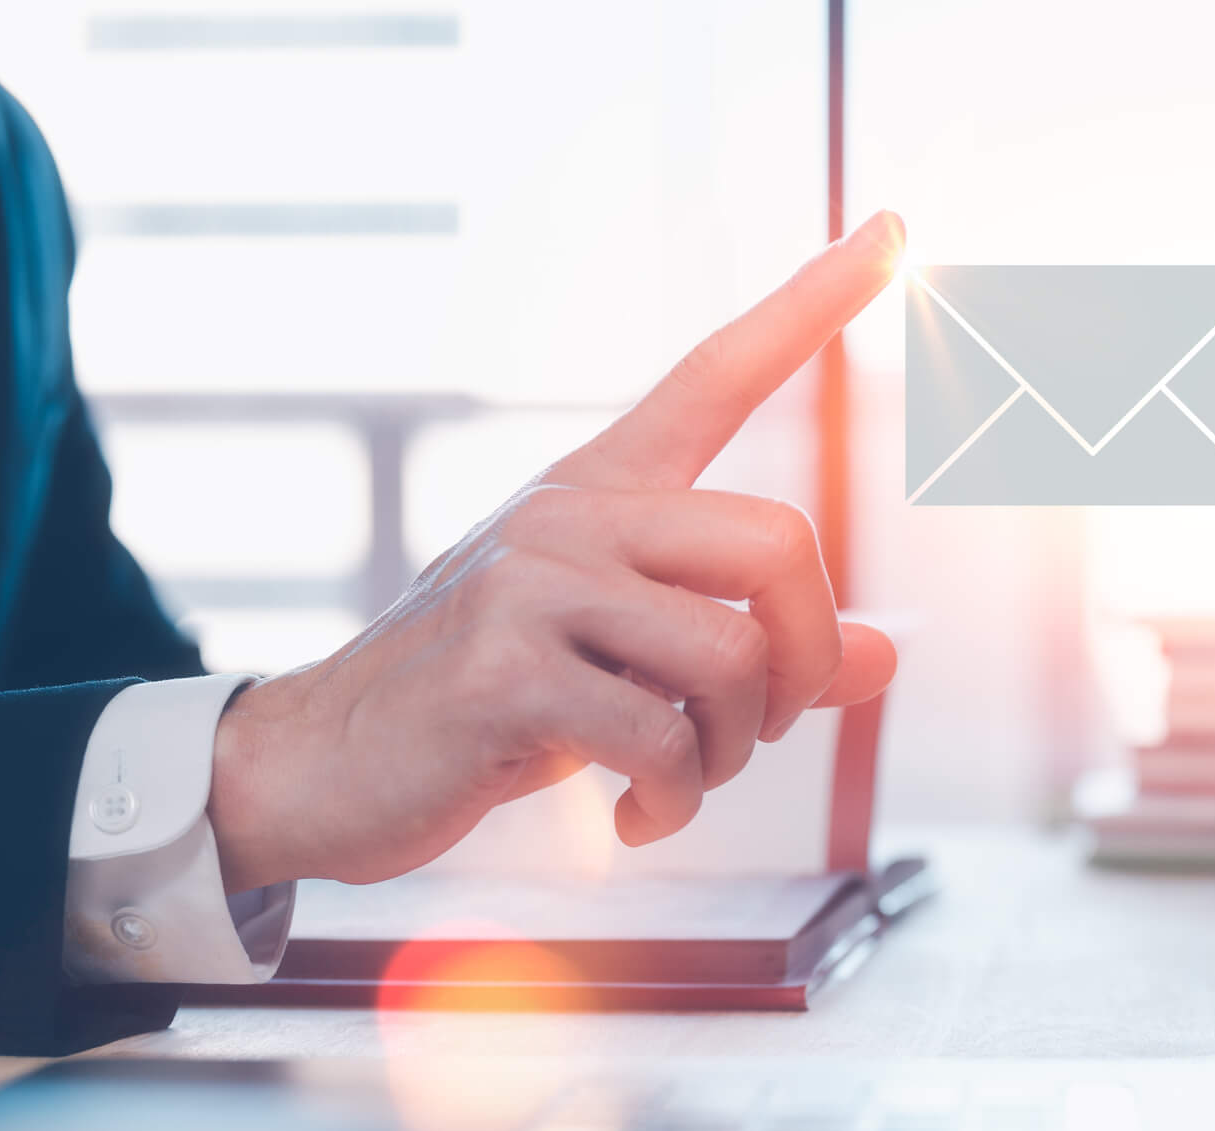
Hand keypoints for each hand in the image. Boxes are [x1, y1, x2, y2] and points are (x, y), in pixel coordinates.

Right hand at [205, 212, 905, 891]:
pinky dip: (674, 801)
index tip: (891, 226)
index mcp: (602, 491)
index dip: (810, 302)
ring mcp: (531, 583)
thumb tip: (885, 655)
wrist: (322, 766)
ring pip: (733, 655)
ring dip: (733, 753)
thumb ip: (749, 651)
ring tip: (676, 783)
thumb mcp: (630, 669)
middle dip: (803, 662)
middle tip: (759, 730)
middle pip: (779, 543)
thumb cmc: (489, 709)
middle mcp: (571, 513)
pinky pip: (663, 737)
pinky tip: (632, 820)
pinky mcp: (504, 669)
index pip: (717, 373)